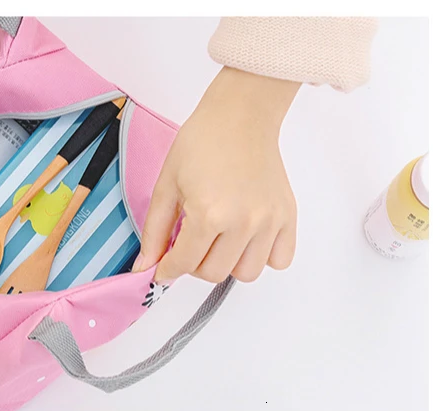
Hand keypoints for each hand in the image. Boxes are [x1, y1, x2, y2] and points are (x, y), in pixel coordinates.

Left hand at [132, 66, 300, 283]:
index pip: (185, 263)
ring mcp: (269, 221)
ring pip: (246, 273)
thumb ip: (155, 231)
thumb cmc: (202, 142)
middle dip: (194, 265)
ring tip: (218, 240)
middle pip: (214, 274)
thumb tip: (145, 266)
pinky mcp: (287, 216)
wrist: (239, 116)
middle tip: (189, 244)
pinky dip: (261, 257)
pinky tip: (245, 239)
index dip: (168, 270)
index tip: (164, 269)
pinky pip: (279, 259)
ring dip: (227, 264)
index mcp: (209, 213)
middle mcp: (243, 222)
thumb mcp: (167, 185)